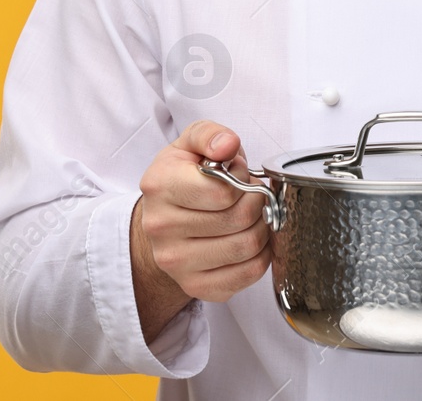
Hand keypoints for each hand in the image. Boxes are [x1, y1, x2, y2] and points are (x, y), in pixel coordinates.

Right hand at [135, 120, 271, 302]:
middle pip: (239, 219)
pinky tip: (248, 238)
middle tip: (250, 195)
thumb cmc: (182, 178)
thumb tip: (227, 146)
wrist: (161, 221)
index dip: (242, 179)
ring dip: (261, 227)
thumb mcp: (190, 144)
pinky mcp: (195, 286)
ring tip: (251, 215)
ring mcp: (176, 262)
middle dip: (257, 202)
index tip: (237, 175)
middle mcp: (161, 227)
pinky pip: (247, 274)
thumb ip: (210, 135)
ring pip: (246, 247)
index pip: (223, 191)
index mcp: (160, 186)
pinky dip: (261, 255)